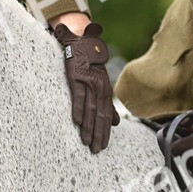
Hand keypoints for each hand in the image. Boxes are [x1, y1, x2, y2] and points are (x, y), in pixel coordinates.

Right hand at [51, 20, 120, 153]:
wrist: (83, 41)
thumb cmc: (91, 63)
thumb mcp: (101, 83)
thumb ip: (108, 103)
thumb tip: (116, 123)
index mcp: (105, 90)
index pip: (106, 116)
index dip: (105, 132)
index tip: (103, 146)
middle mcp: (99, 87)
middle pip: (100, 116)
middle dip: (98, 134)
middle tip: (96, 150)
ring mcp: (88, 82)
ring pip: (90, 109)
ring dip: (89, 127)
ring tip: (87, 142)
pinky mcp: (76, 76)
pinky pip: (78, 96)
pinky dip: (78, 109)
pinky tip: (77, 122)